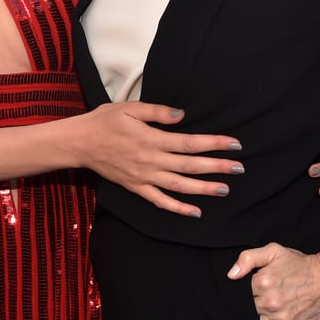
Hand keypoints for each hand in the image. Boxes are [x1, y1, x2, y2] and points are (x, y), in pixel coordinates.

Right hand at [80, 102, 243, 216]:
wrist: (80, 143)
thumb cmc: (104, 121)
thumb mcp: (129, 108)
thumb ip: (157, 111)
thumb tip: (182, 115)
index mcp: (151, 138)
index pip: (190, 143)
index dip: (213, 143)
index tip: (234, 144)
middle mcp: (150, 160)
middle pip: (190, 166)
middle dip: (217, 167)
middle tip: (239, 168)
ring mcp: (144, 177)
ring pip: (179, 186)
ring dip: (203, 189)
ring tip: (224, 190)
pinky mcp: (136, 187)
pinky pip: (160, 201)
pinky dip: (178, 208)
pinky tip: (195, 212)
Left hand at [227, 243, 319, 319]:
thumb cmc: (299, 265)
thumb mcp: (273, 251)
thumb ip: (248, 258)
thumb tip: (231, 275)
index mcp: (263, 282)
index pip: (241, 292)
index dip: (250, 288)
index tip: (261, 285)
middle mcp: (270, 303)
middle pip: (249, 307)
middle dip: (256, 301)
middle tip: (271, 293)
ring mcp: (280, 319)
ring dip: (264, 314)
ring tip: (278, 303)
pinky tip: (282, 313)